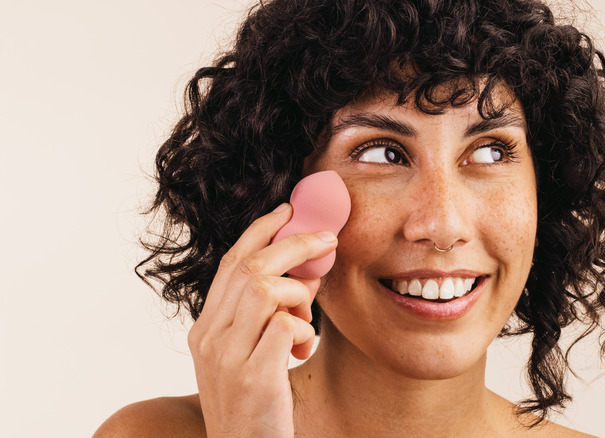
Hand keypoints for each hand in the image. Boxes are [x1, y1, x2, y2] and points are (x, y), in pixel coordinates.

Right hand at [187, 203, 336, 436]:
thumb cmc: (256, 407)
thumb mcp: (247, 357)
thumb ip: (261, 319)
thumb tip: (300, 275)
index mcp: (205, 330)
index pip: (230, 264)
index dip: (259, 231)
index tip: (287, 212)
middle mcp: (209, 339)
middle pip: (249, 267)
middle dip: (293, 244)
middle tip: (327, 240)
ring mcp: (227, 358)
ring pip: (265, 288)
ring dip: (299, 293)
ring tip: (307, 320)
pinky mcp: (253, 378)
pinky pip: (285, 325)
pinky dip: (303, 330)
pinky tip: (303, 350)